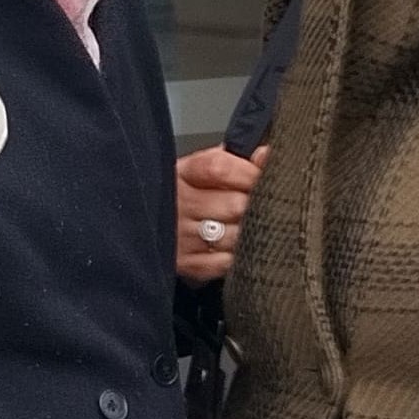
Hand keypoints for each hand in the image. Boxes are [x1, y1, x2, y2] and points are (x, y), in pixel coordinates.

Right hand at [176, 145, 267, 283]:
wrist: (149, 223)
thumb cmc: (187, 193)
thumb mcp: (203, 168)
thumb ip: (236, 159)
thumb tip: (266, 154)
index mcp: (184, 173)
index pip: (219, 168)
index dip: (248, 173)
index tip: (265, 176)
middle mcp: (180, 204)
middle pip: (233, 205)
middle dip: (255, 206)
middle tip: (268, 206)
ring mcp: (181, 237)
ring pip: (234, 236)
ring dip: (251, 232)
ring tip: (255, 226)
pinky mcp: (186, 264)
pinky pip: (225, 263)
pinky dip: (238, 256)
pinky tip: (240, 247)